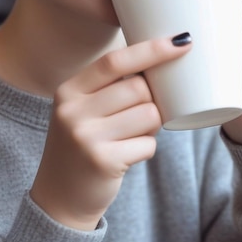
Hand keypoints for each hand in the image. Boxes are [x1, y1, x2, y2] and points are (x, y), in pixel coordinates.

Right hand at [30, 36, 191, 230]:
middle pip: (138, 88)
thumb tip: (162, 57)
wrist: (58, 199)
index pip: (114, 61)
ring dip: (152, 125)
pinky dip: (146, 148)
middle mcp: (73, 111)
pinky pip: (148, 144)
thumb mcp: (82, 109)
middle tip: (141, 113)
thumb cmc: (82, 144)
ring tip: (132, 135)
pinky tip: (128, 155)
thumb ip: (110, 86)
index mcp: (69, 90)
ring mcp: (86, 137)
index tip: (182, 41)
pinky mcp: (103, 161)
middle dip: (152, 99)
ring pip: (149, 114)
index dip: (151, 49)